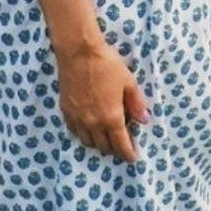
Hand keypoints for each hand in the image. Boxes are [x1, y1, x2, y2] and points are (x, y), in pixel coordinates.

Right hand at [56, 41, 150, 163]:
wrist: (78, 52)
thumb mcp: (128, 82)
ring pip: (87, 142)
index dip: (128, 154)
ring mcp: (77, 118)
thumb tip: (144, 120)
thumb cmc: (107, 65)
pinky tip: (88, 128)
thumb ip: (136, 104)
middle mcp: (93, 123)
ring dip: (98, 144)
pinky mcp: (66, 110)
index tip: (132, 158)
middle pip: (104, 147)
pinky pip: (74, 131)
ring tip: (105, 138)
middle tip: (121, 145)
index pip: (121, 145)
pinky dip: (83, 134)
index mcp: (111, 117)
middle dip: (114, 150)